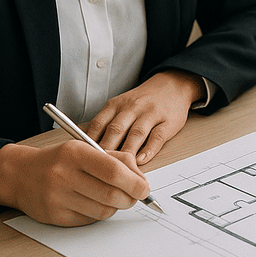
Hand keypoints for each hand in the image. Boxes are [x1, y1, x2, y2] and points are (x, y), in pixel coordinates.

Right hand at [0, 141, 149, 226]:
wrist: (20, 175)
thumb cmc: (60, 160)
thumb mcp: (85, 149)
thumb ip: (116, 159)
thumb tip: (141, 178)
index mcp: (76, 153)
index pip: (114, 171)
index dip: (135, 182)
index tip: (145, 188)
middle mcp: (65, 175)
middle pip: (111, 195)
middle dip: (130, 198)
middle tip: (135, 196)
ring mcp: (58, 198)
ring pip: (103, 211)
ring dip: (115, 207)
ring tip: (113, 198)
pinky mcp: (55, 216)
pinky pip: (89, 220)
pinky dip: (98, 214)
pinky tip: (94, 203)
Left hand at [84, 70, 206, 163]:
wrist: (172, 86)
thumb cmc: (142, 101)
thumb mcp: (120, 105)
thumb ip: (105, 123)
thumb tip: (83, 146)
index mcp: (117, 104)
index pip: (99, 124)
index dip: (89, 142)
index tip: (83, 159)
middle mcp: (133, 108)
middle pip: (116, 130)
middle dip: (105, 151)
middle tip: (98, 169)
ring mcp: (151, 114)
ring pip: (136, 134)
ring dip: (126, 153)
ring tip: (119, 170)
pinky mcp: (168, 122)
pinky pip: (157, 137)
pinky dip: (148, 150)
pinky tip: (141, 161)